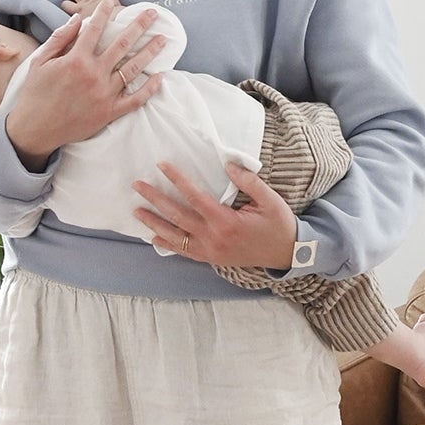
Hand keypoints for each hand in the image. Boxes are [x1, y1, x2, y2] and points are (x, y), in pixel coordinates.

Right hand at [5, 0, 165, 169]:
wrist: (35, 129)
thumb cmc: (35, 94)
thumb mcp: (40, 62)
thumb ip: (59, 39)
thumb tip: (77, 19)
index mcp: (76, 60)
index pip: (95, 29)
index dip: (104, 13)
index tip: (113, 2)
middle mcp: (94, 74)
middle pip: (122, 44)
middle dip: (139, 26)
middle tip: (154, 14)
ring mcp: (104, 93)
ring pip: (133, 68)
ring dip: (150, 52)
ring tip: (163, 39)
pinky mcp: (110, 112)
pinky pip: (136, 99)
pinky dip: (150, 88)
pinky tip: (160, 77)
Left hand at [132, 160, 299, 269]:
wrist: (287, 254)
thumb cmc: (278, 224)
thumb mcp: (270, 200)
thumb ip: (249, 182)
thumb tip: (228, 166)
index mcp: (226, 221)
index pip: (194, 197)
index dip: (177, 180)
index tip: (162, 166)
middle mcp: (213, 238)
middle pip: (177, 216)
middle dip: (155, 199)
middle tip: (137, 186)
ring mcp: (210, 251)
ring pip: (175, 236)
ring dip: (154, 222)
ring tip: (137, 211)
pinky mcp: (211, 258)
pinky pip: (184, 252)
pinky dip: (167, 244)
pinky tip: (154, 237)